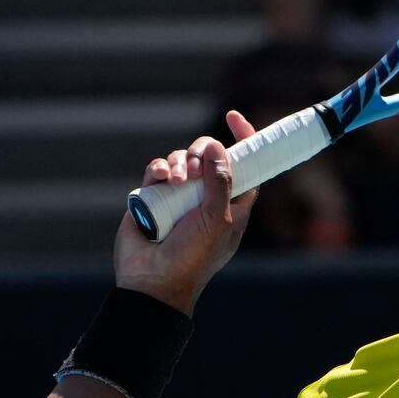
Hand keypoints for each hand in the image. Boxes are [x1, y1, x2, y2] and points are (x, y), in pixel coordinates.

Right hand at [113, 110, 258, 314]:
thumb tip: (217, 146)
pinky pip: (158, 169)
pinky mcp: (153, 196)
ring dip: (180, 162)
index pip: (245, 164)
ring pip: (183, 159)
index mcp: (232, 202)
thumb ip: (220, 182)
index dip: (243, 140)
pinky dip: (160, 168)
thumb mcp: (217, 219)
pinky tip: (162, 178)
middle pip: (210, 156)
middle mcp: (206, 196)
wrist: (153, 280)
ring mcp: (179, 195)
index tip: (233, 117)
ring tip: (176, 181)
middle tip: (195, 170)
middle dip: (202, 152)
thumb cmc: (194, 256)